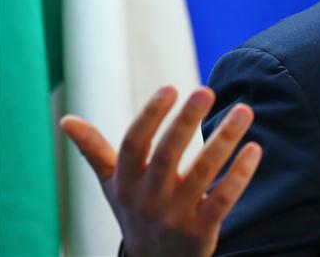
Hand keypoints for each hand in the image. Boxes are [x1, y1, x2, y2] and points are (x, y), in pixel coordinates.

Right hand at [60, 86, 261, 256]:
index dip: (150, 116)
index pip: (133, 145)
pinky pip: (223, 200)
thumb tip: (65, 120)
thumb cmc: (135, 212)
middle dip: (186, 122)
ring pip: (203, 173)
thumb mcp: (111, 185)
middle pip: (168, 155)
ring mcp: (176, 216)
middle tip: (206, 90)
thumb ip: (94, 151)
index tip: (170, 88)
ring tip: (244, 110)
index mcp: (126, 183)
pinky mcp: (202, 231)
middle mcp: (149, 198)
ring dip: (224, 139)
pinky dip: (240, 175)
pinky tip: (254, 148)